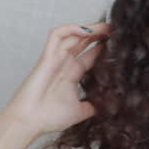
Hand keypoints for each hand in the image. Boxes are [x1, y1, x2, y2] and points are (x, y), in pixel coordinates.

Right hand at [3, 23, 109, 137]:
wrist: (30, 122)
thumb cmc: (48, 118)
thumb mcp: (79, 112)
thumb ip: (91, 107)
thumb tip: (105, 107)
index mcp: (71, 75)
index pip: (89, 55)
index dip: (102, 47)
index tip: (118, 43)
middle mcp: (64, 64)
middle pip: (83, 41)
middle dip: (99, 33)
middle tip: (116, 29)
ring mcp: (56, 59)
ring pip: (72, 35)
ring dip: (89, 28)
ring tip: (106, 26)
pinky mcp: (47, 57)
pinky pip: (57, 36)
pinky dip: (70, 29)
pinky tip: (87, 31)